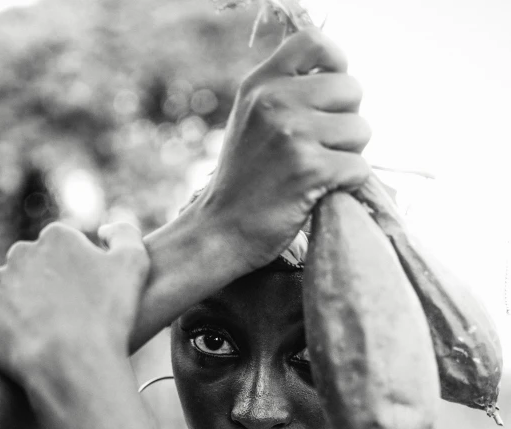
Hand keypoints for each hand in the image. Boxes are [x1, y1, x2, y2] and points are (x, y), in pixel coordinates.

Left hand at [0, 222, 149, 387]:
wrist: (72, 364)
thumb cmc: (107, 315)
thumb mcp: (134, 264)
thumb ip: (124, 234)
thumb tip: (103, 232)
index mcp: (57, 237)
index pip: (66, 249)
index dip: (81, 273)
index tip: (91, 298)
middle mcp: (22, 252)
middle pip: (39, 266)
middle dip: (52, 285)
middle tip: (74, 316)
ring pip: (17, 290)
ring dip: (31, 305)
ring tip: (55, 332)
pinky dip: (14, 326)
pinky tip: (35, 340)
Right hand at [197, 28, 370, 269]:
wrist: (222, 230)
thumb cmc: (245, 180)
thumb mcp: (251, 119)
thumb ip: (286, 92)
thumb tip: (339, 76)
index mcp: (261, 84)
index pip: (314, 42)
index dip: (336, 64)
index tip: (331, 95)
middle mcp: (275, 101)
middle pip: (351, 89)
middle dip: (347, 122)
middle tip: (323, 149)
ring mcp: (293, 134)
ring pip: (361, 130)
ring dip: (350, 155)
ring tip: (318, 172)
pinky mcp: (310, 169)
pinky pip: (359, 167)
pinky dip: (348, 185)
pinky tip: (321, 192)